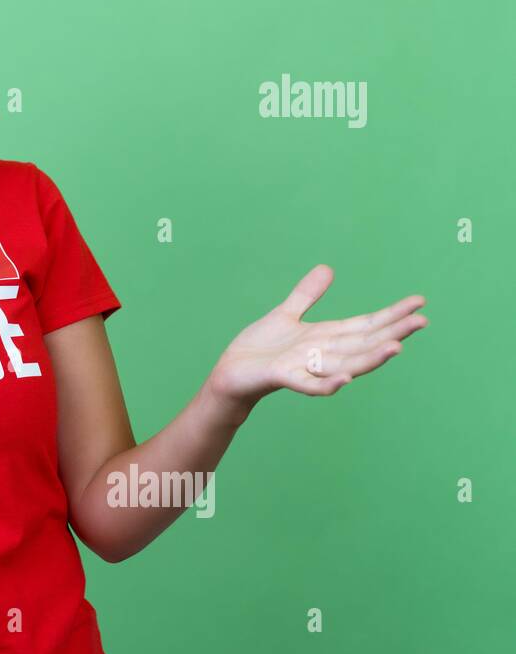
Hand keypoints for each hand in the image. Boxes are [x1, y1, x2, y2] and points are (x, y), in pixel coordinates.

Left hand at [206, 264, 427, 414]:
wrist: (230, 374)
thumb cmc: (259, 350)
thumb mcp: (285, 315)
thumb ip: (307, 296)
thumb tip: (328, 269)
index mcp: (325, 337)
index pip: (366, 325)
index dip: (392, 315)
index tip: (419, 302)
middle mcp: (322, 354)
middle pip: (364, 343)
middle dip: (393, 332)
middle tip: (423, 321)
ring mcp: (305, 368)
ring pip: (346, 364)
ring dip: (371, 358)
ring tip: (397, 347)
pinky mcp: (283, 378)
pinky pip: (310, 384)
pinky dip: (328, 383)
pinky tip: (345, 379)